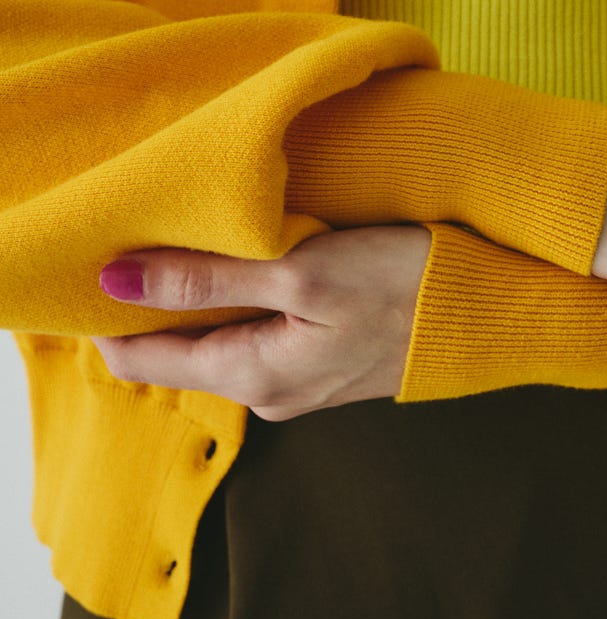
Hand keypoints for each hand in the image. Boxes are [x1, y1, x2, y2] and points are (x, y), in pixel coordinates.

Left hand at [92, 226, 430, 420]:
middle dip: (150, 296)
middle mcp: (269, 389)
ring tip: (194, 232)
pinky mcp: (326, 356)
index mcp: (254, 376)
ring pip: (217, 334)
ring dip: (199, 290)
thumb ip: (206, 280)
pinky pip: (256, 329)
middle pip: (176, 348)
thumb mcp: (301, 273)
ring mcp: (299, 377)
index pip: (140, 360)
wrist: (497, 309)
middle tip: (144, 229)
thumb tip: (114, 281)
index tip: (97, 257)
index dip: (107, 312)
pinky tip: (250, 254)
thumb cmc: (406, 287)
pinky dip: (240, 293)